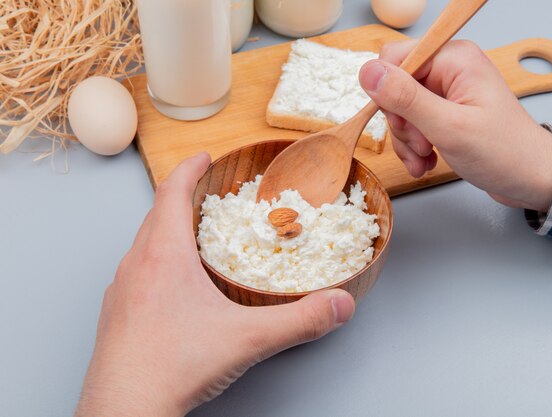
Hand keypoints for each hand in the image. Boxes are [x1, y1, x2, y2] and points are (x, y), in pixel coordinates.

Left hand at [74, 153, 354, 416]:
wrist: (124, 410)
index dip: (189, 170)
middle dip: (181, 197)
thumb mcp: (247, 339)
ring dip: (166, 229)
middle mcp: (136, 266)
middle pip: (156, 214)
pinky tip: (175, 285)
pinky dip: (156, 261)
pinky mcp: (118, 314)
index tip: (202, 158)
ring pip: (143, 244)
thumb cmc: (170, 367)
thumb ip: (299, 320)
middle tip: (204, 195)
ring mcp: (122, 290)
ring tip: (192, 235)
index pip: (171, 193)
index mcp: (163, 256)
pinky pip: (136, 271)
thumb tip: (338, 304)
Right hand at [359, 40, 551, 211]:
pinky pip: (412, 123)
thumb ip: (405, 98)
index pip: (394, 59)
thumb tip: (368, 72)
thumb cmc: (502, 152)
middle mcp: (449, 68)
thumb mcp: (448, 127)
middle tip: (422, 145)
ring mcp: (447, 91)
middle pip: (395, 87)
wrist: (531, 178)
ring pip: (400, 110)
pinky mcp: (445, 111)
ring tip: (424, 159)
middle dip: (402, 123)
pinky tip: (426, 161)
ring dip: (407, 141)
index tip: (405, 123)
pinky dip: (414, 146)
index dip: (389, 93)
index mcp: (453, 58)